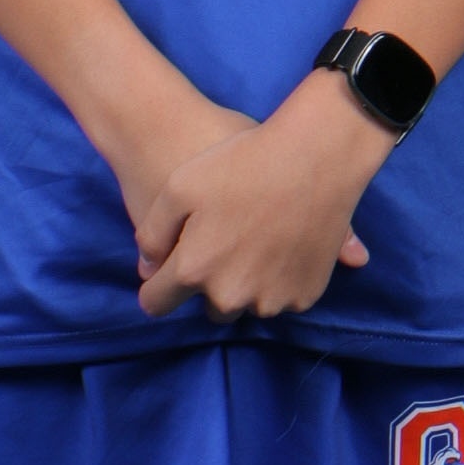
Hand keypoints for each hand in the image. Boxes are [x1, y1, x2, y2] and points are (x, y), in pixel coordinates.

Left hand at [134, 72, 382, 323]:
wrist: (315, 156)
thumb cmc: (242, 163)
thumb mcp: (178, 185)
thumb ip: (152, 233)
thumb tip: (148, 268)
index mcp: (194, 270)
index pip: (157, 304)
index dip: (157, 287)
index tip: (167, 272)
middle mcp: (231, 295)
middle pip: (210, 308)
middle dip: (211, 286)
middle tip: (224, 245)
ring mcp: (272, 299)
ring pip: (249, 304)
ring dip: (247, 284)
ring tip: (257, 241)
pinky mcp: (305, 295)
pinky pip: (282, 297)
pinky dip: (280, 280)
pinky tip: (283, 244)